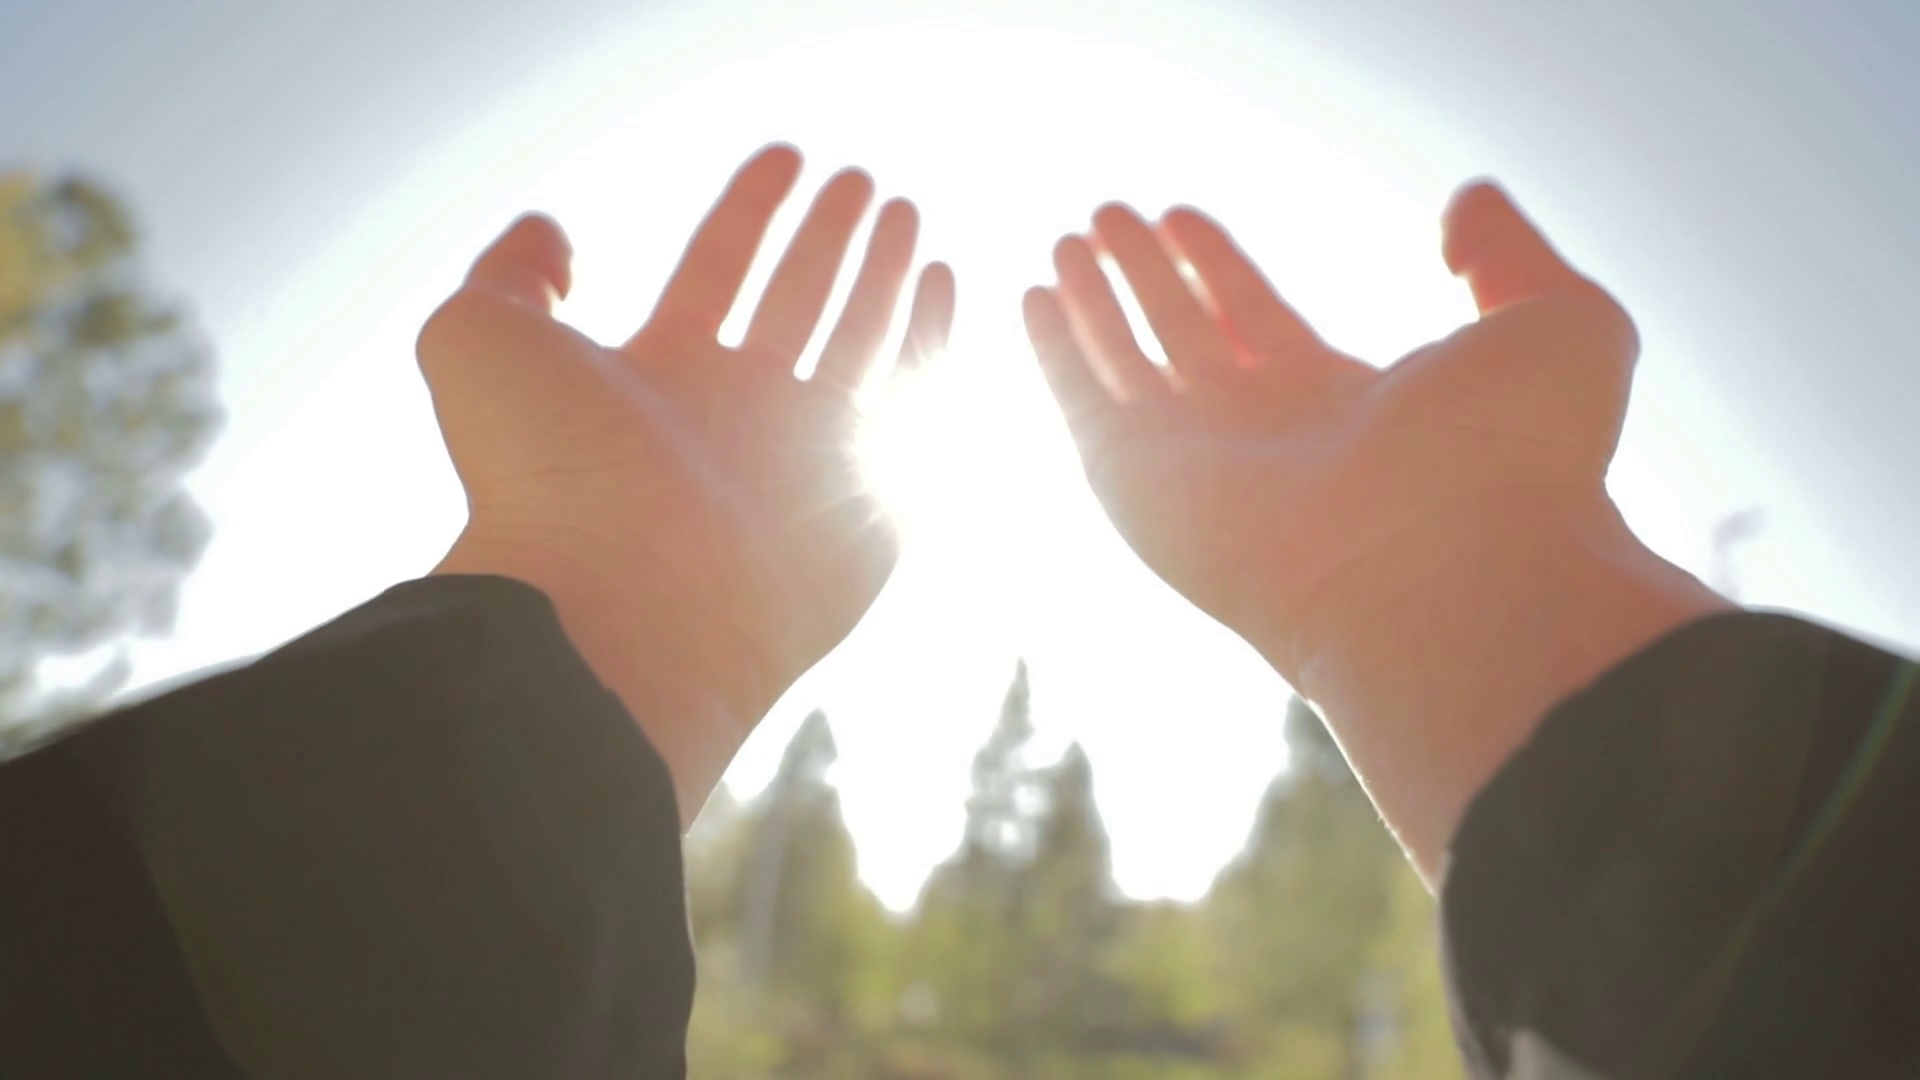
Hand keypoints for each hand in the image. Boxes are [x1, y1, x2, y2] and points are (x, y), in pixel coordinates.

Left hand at [420, 145, 953, 823]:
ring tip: (904, 207)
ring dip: (882, 270)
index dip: (751, 210)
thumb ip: (509, 269)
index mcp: (659, 379)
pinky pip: (907, 407)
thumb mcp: (477, 338)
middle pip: (796, 302)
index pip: (718, 270)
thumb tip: (555, 234)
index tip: (786, 153)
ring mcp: (805, 460)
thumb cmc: (541, 481)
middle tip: (860, 179)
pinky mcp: (868, 509)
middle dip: (828, 238)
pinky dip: (928, 340)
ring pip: (856, 340)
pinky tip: (940, 280)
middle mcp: (736, 418)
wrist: (619, 610)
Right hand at [1025, 184, 1725, 877]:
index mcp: (1346, 409)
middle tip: (1111, 218)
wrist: (1451, 571)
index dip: (1219, 268)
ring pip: (1131, 365)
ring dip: (1096, 301)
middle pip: (1187, 339)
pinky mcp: (1144, 485)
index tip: (1182, 218)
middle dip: (1147, 277)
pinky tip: (1037, 297)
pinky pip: (1086, 407)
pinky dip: (1057, 353)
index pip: (1260, 323)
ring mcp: (1202, 466)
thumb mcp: (1555, 321)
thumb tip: (1464, 201)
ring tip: (1069, 237)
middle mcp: (1265, 441)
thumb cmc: (1518, 462)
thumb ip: (1508, 252)